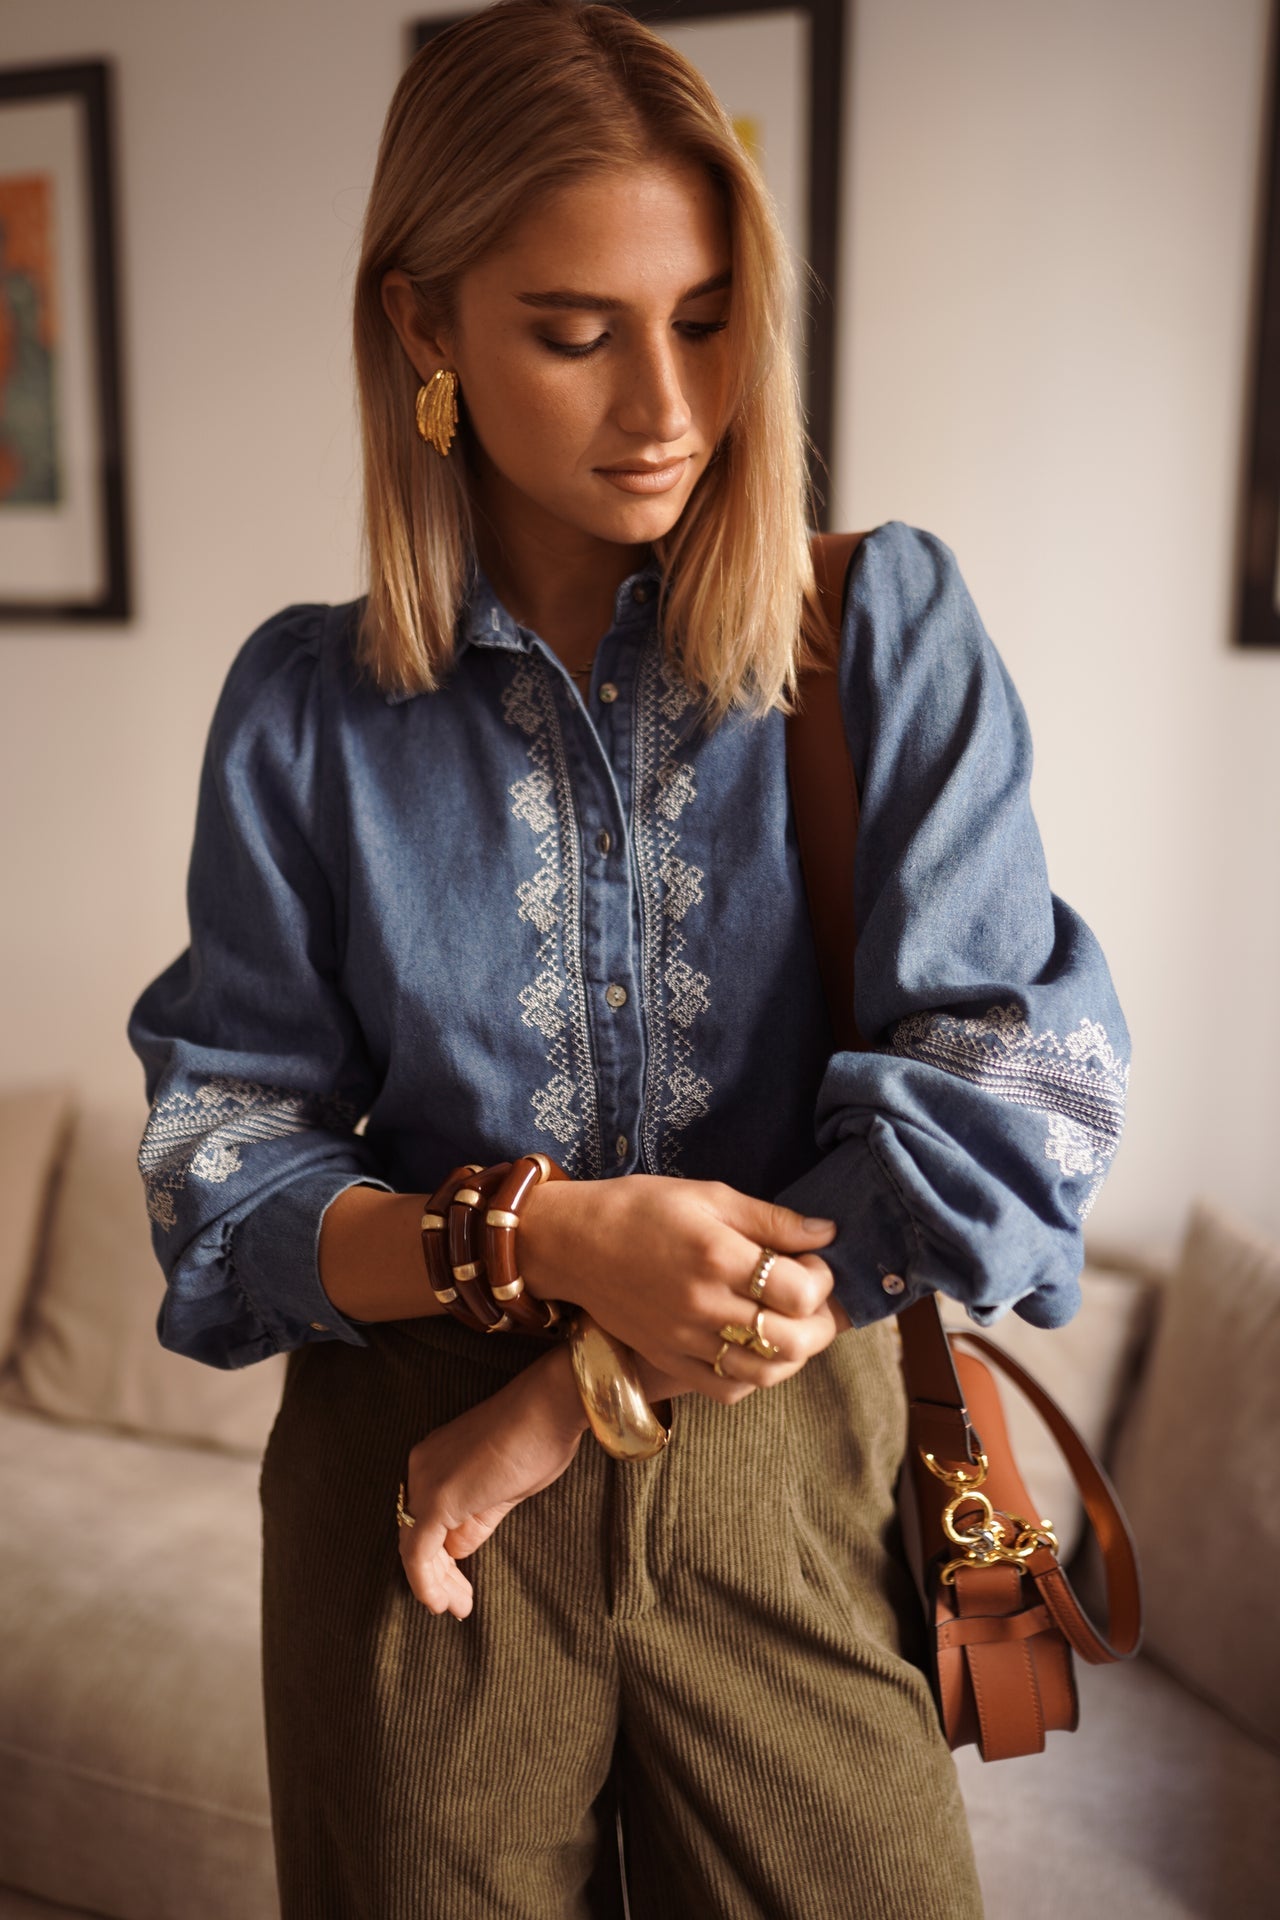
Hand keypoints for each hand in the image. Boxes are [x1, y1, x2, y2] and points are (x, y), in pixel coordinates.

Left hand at [398, 1343, 586, 1617]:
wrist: (549, 1407)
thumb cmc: (537, 1438)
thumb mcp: (503, 1488)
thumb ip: (475, 1520)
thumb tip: (457, 1550)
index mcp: (434, 1459)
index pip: (425, 1519)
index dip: (437, 1558)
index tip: (458, 1585)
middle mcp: (421, 1466)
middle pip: (416, 1534)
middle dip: (436, 1575)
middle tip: (456, 1605)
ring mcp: (426, 1480)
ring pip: (414, 1546)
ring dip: (434, 1584)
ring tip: (455, 1608)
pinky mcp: (437, 1497)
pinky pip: (418, 1552)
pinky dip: (426, 1582)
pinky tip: (442, 1603)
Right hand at [518, 1176, 842, 1401]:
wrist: (574, 1242)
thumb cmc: (643, 1209)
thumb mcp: (709, 1196)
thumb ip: (771, 1219)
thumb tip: (826, 1233)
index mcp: (717, 1255)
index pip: (799, 1291)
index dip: (822, 1279)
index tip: (812, 1262)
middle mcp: (703, 1303)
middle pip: (791, 1340)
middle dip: (821, 1323)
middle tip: (815, 1300)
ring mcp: (684, 1338)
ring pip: (764, 1372)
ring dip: (794, 1354)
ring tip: (793, 1326)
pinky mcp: (668, 1358)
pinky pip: (726, 1389)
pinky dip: (754, 1377)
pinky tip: (757, 1350)